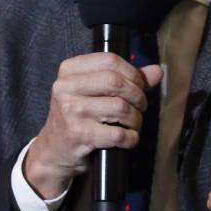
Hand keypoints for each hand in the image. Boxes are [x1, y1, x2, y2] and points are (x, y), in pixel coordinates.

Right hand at [25, 53, 163, 198]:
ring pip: (121, 107)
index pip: (110, 60)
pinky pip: (119, 133)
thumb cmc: (78, 117)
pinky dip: (131, 138)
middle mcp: (65, 88)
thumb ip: (125, 79)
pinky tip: (128, 138)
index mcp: (68, 71)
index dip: (132, 73)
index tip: (138, 86)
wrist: (54, 150)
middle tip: (140, 106)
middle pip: (116, 82)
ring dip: (136, 119)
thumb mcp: (94, 92)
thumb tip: (157, 71)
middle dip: (137, 96)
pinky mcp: (79, 134)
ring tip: (133, 124)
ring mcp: (71, 111)